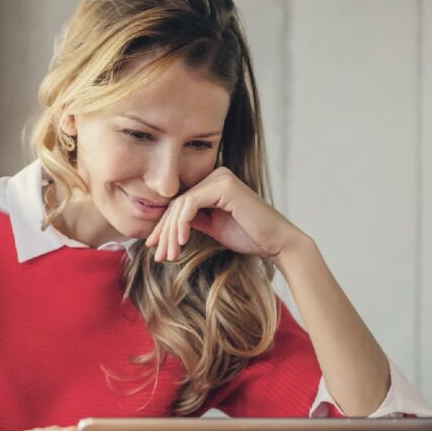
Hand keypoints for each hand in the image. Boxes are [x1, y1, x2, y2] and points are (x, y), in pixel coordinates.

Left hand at [144, 167, 304, 262]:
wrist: (277, 243)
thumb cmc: (249, 236)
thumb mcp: (213, 227)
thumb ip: (193, 220)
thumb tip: (166, 226)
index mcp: (214, 182)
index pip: (181, 203)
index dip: (164, 227)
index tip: (155, 249)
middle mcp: (217, 174)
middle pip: (178, 203)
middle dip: (165, 232)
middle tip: (158, 256)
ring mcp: (221, 177)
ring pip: (181, 204)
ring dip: (171, 233)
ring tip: (169, 255)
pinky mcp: (224, 186)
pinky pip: (191, 204)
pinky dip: (183, 224)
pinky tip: (182, 242)